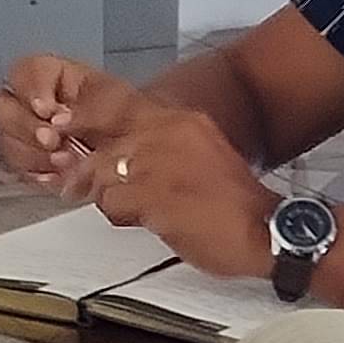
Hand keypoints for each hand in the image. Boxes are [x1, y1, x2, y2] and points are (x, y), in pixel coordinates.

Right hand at [0, 54, 149, 196]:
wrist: (137, 155)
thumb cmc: (129, 118)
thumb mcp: (117, 101)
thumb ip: (87, 108)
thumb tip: (59, 122)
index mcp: (52, 76)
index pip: (23, 71)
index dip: (30, 90)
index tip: (47, 109)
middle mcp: (32, 102)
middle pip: (0, 107)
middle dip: (24, 127)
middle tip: (53, 141)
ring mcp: (27, 135)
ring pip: (7, 141)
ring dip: (34, 154)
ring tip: (67, 161)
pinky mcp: (32, 164)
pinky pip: (21, 170)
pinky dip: (41, 174)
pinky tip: (63, 175)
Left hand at [89, 100, 274, 277]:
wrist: (267, 232)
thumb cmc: (237, 207)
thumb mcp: (201, 158)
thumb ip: (164, 153)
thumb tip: (129, 163)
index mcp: (183, 121)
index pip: (118, 110)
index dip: (92, 126)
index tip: (76, 135)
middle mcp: (168, 133)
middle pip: (104, 143)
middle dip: (96, 170)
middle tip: (100, 188)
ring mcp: (158, 162)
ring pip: (101, 172)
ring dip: (109, 196)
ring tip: (134, 210)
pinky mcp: (152, 194)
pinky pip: (110, 202)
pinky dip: (119, 216)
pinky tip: (144, 221)